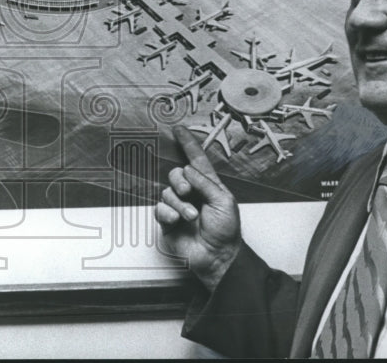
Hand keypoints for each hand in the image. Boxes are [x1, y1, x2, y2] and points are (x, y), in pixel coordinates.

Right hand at [156, 125, 241, 291]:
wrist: (217, 257)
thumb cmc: (226, 232)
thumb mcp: (223, 202)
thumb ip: (205, 183)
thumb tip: (188, 169)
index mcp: (208, 185)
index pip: (196, 159)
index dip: (187, 144)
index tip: (178, 130)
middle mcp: (192, 194)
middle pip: (176, 174)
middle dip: (180, 181)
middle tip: (187, 192)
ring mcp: (179, 207)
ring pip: (167, 192)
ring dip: (178, 204)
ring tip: (190, 216)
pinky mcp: (168, 221)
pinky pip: (159, 209)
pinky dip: (168, 214)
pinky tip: (178, 221)